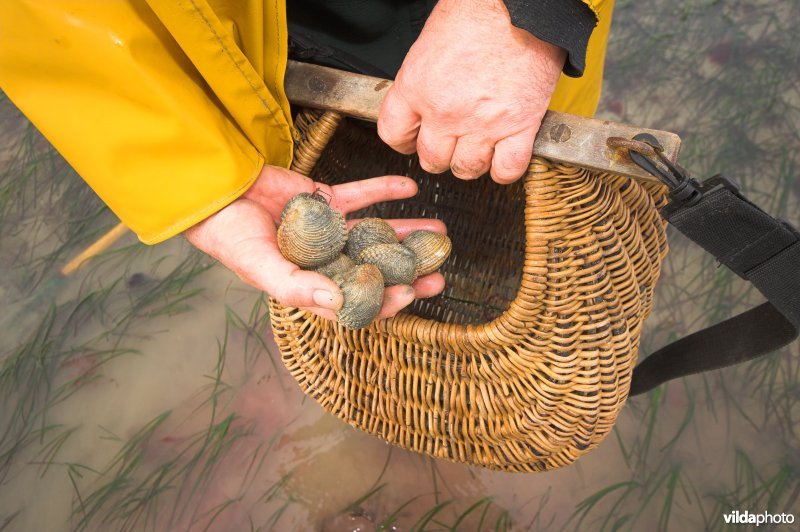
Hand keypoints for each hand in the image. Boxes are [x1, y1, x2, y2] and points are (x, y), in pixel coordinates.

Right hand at [185, 165, 445, 322]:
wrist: (215, 193)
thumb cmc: (230, 238)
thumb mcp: (260, 267)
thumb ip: (297, 287)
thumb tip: (338, 303)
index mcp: (311, 284)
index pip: (355, 300)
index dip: (383, 301)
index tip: (410, 294)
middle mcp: (325, 259)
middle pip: (375, 270)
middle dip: (407, 273)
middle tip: (438, 272)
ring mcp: (328, 229)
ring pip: (375, 233)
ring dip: (405, 233)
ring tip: (438, 232)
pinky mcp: (325, 200)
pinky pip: (360, 195)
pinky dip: (384, 191)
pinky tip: (410, 189)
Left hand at [378, 0, 565, 183]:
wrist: (519, 3)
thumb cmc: (476, 13)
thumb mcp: (428, 45)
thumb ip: (421, 82)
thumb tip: (423, 109)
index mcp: (417, 87)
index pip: (393, 135)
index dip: (404, 142)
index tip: (414, 140)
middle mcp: (446, 112)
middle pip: (431, 160)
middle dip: (439, 155)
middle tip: (450, 143)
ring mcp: (483, 123)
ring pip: (467, 169)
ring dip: (471, 162)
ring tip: (478, 146)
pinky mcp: (520, 125)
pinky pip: (507, 169)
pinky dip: (504, 169)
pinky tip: (503, 155)